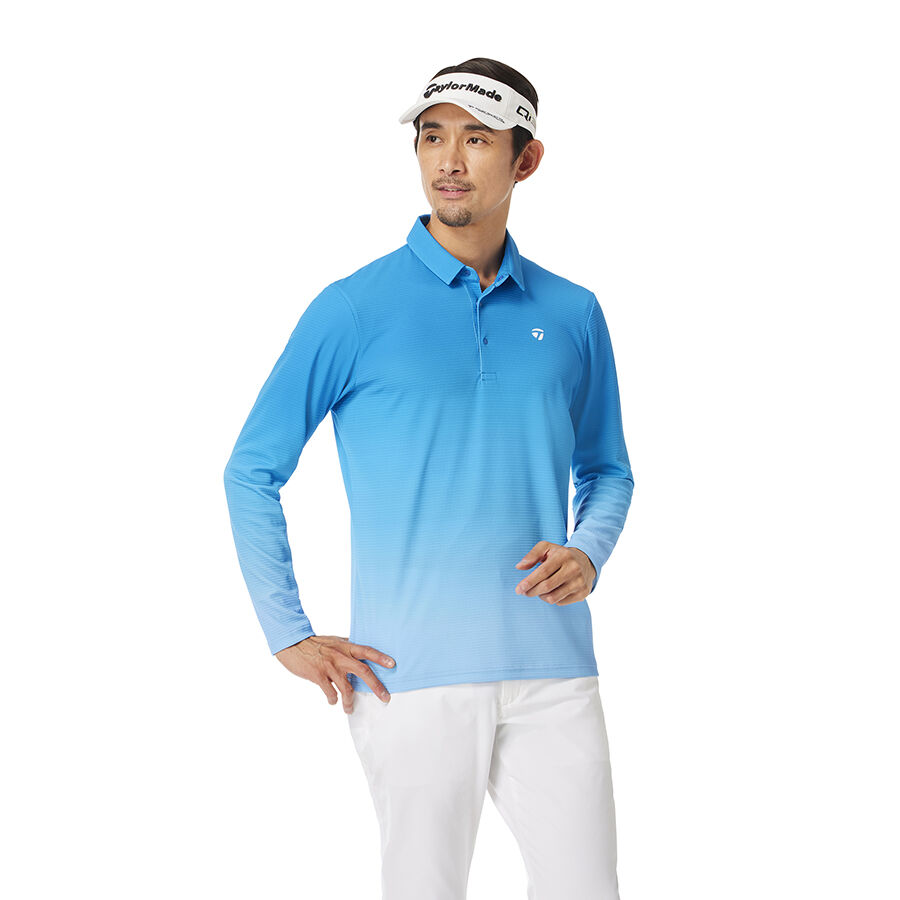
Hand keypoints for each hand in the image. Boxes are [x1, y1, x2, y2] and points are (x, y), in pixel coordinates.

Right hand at [275, 635, 393, 712]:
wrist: (293, 644)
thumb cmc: (314, 643)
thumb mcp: (334, 641)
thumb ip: (346, 647)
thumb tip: (360, 651)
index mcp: (345, 646)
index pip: (367, 650)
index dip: (380, 657)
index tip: (393, 664)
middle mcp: (340, 656)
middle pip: (363, 671)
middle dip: (376, 686)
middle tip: (385, 697)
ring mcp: (329, 666)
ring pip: (346, 688)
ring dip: (350, 701)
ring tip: (350, 709)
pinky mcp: (318, 676)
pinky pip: (330, 692)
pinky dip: (333, 699)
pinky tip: (333, 701)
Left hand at [514, 541, 595, 605]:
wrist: (586, 561)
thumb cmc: (560, 555)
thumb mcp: (546, 547)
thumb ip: (532, 555)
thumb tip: (519, 567)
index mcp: (563, 556)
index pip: (543, 572)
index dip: (529, 582)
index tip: (518, 589)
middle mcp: (574, 569)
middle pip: (547, 586)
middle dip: (531, 591)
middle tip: (524, 592)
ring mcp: (580, 582)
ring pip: (553, 597)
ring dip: (541, 596)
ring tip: (538, 590)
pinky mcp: (583, 593)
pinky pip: (560, 602)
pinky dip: (551, 599)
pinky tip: (551, 591)